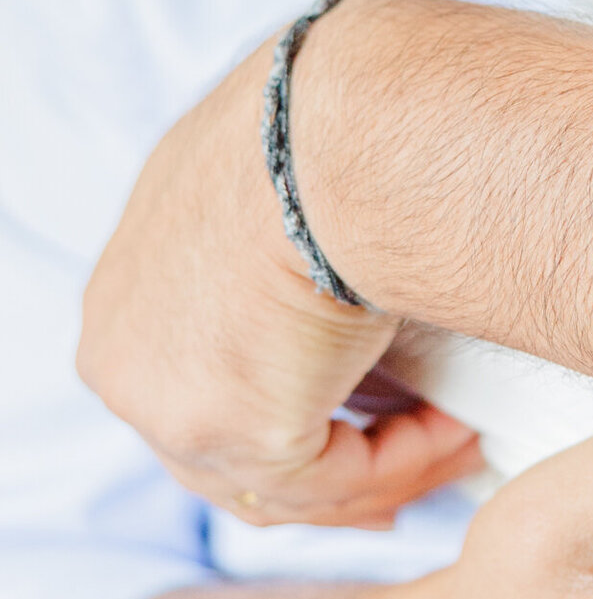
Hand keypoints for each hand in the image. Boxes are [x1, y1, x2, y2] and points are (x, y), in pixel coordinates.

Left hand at [80, 28, 479, 528]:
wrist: (337, 127)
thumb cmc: (330, 118)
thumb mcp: (284, 174)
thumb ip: (287, 235)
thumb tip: (342, 254)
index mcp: (130, 282)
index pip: (195, 374)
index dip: (286, 401)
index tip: (361, 416)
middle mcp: (126, 348)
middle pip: (223, 445)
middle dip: (326, 464)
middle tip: (408, 465)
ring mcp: (165, 401)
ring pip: (278, 476)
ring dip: (381, 464)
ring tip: (460, 434)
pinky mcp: (235, 433)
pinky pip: (330, 479)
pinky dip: (402, 461)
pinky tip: (459, 426)